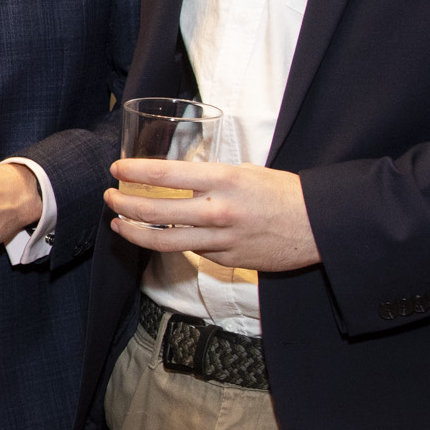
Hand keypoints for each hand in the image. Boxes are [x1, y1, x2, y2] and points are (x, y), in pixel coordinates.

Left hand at [102, 158, 320, 272]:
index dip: (133, 172)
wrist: (319, 226)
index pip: (164, 174)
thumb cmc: (285, 193)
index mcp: (222, 180)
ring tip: (118, 224)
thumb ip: (212, 178)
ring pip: (163, 240)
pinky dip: (173, 242)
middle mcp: (216, 210)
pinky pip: (191, 251)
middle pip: (154, 211)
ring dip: (134, 232)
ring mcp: (219, 239)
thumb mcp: (246, 172)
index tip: (117, 169)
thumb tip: (181, 179)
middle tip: (110, 197)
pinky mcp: (225, 260)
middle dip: (124, 204)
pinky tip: (163, 236)